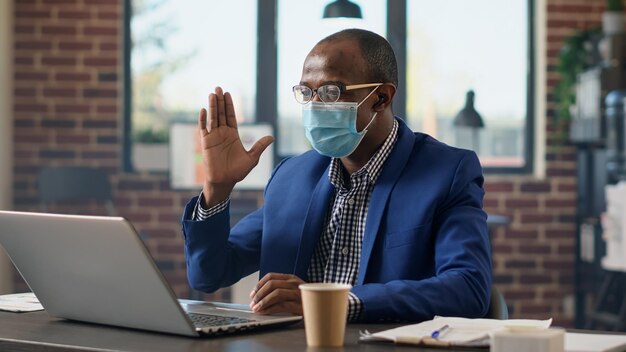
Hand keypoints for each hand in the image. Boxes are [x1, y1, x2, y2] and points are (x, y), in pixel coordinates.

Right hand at [198, 87, 273, 206]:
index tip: (228, 94)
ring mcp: (213, 137)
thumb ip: (259, 146)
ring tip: (212, 94)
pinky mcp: (205, 142)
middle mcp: (222, 133)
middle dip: (220, 101)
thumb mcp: (252, 158)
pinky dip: (203, 119)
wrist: (224, 181)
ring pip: (212, 118)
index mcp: (233, 134)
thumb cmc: (238, 171)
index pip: (231, 116)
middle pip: (221, 113)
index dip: (230, 105)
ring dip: (212, 106)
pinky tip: (203, 110)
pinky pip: (203, 128)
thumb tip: (272, 137)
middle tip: (219, 88)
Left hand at [249, 273, 304, 314]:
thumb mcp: (293, 291)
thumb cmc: (306, 301)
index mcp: (292, 278)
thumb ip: (281, 290)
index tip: (253, 293)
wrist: (324, 308)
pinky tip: (264, 312)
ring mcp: (298, 294)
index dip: (259, 284)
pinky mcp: (300, 305)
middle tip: (253, 302)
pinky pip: (282, 305)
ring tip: (256, 308)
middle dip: (259, 294)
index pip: (271, 276)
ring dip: (263, 301)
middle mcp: (295, 283)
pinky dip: (270, 309)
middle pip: (271, 284)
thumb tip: (260, 296)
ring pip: (276, 294)